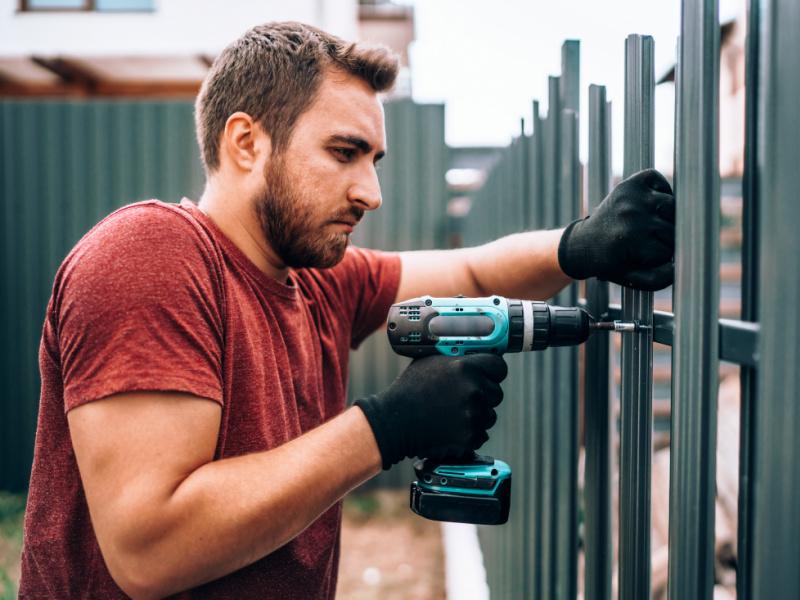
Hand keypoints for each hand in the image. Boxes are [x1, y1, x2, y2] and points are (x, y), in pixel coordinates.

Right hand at [354, 353, 506, 469]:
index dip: (493, 371)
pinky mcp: (469, 437)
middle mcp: (473, 390)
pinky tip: (452, 427)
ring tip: (453, 412)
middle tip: (464, 396)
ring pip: (489, 415)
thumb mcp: (430, 361)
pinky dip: (470, 433)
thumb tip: (472, 350)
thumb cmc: (410, 390)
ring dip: (477, 414)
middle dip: (484, 394)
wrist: (394, 422)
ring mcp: (472, 415)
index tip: (489, 374)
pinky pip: (481, 434)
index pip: (499, 367)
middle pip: (496, 392)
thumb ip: (455, 357)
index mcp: (465, 367)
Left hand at [557, 168, 674, 290]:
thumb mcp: (632, 278)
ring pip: (672, 206)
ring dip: (667, 218)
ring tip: (652, 227)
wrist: (585, 244)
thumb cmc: (612, 262)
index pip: (669, 251)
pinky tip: (649, 207)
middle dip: (666, 240)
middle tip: (647, 244)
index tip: (645, 259)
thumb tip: (678, 266)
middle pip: (673, 229)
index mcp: (631, 240)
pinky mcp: (630, 183)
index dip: (662, 258)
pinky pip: (660, 181)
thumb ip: (659, 278)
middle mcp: (632, 215)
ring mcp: (631, 197)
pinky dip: (661, 191)